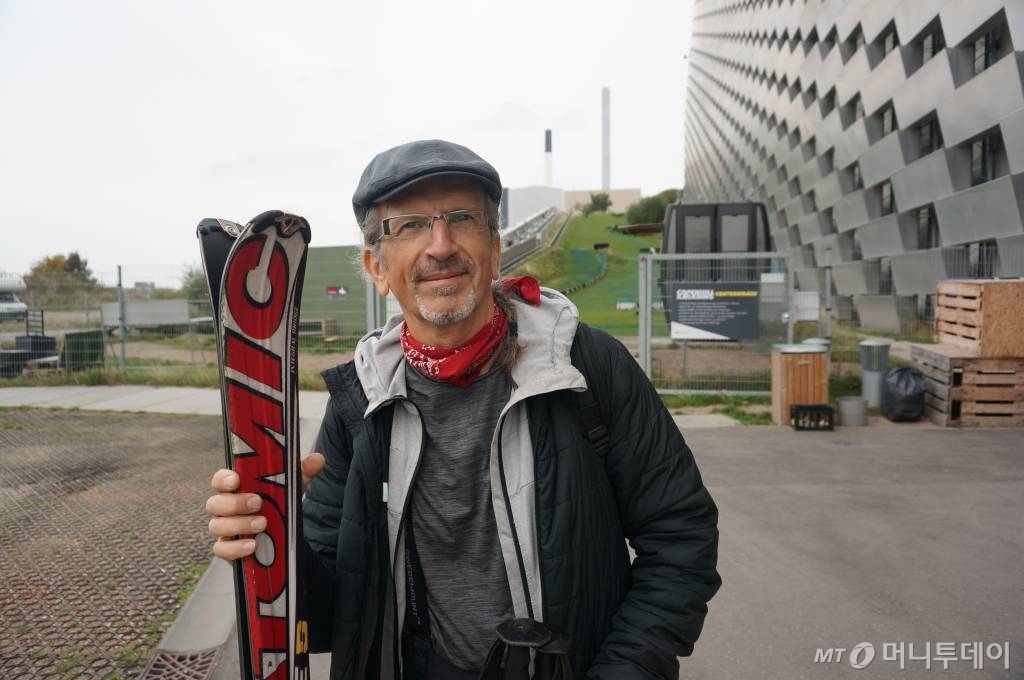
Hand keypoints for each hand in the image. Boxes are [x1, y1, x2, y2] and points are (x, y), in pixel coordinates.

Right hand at [205, 453, 325, 560]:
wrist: (281, 532)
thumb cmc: (277, 502)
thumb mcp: (291, 487)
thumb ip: (302, 473)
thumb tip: (318, 459)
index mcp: (235, 488)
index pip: (219, 480)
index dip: (223, 479)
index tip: (236, 480)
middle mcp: (224, 507)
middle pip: (214, 503)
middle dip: (235, 503)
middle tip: (258, 503)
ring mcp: (224, 528)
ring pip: (217, 526)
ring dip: (239, 525)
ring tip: (262, 525)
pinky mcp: (227, 548)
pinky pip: (221, 550)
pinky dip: (236, 548)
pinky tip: (253, 545)